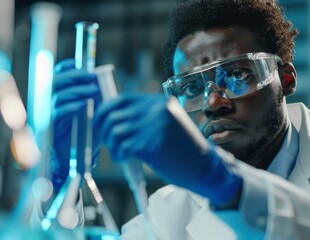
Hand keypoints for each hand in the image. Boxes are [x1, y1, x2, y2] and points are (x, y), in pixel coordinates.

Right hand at [50, 59, 101, 190]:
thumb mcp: (96, 110)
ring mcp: (51, 113)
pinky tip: (84, 105)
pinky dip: (72, 106)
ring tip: (93, 91)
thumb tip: (103, 79)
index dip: (67, 67)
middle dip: (75, 76)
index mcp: (62, 94)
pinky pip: (59, 112)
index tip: (81, 65)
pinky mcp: (53, 126)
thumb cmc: (89, 131)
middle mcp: (53, 101)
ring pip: (59, 95)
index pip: (58, 74)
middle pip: (57, 81)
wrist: (80, 155)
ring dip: (77, 91)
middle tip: (92, 77)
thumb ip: (97, 95)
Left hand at [93, 94, 241, 205]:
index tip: (99, 123)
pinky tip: (125, 159)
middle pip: (113, 115)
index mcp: (160, 103)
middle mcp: (155, 110)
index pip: (122, 100)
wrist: (204, 166)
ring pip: (115, 131)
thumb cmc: (185, 149)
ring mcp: (153, 125)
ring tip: (120, 153)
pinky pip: (122, 147)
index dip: (105, 111)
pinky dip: (119, 154)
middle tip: (109, 143)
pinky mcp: (150, 143)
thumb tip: (114, 120)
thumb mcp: (168, 124)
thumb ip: (146, 118)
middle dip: (105, 131)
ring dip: (112, 144)